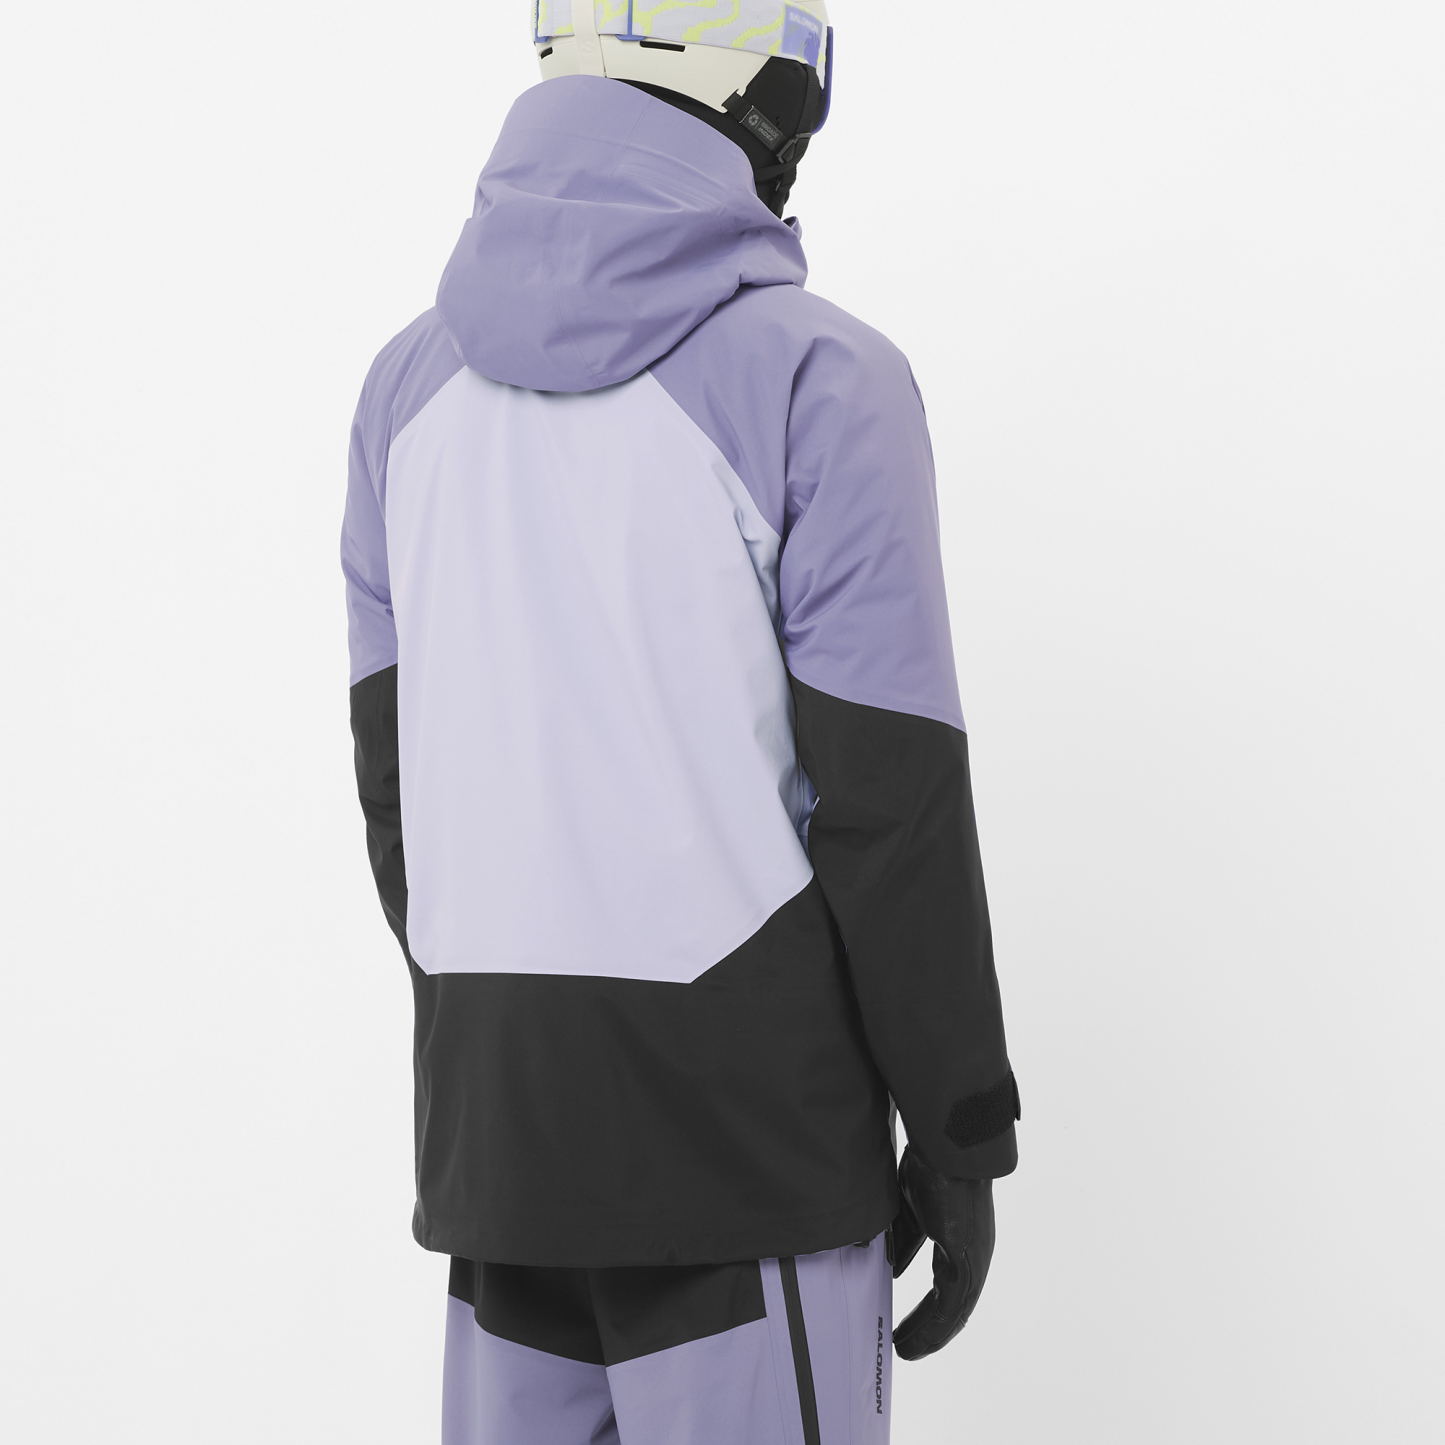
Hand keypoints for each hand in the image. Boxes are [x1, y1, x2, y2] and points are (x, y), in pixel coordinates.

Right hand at [890, 1144, 995, 1360]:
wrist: (947, 1144)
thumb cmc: (931, 1165)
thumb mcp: (910, 1208)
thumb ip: (904, 1239)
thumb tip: (891, 1266)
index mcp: (960, 1239)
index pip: (946, 1286)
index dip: (927, 1309)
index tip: (907, 1325)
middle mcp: (972, 1254)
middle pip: (952, 1305)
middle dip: (927, 1328)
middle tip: (904, 1346)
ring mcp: (972, 1258)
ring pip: (954, 1311)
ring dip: (929, 1335)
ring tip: (906, 1351)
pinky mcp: (965, 1258)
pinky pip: (952, 1306)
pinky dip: (934, 1328)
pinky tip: (916, 1340)